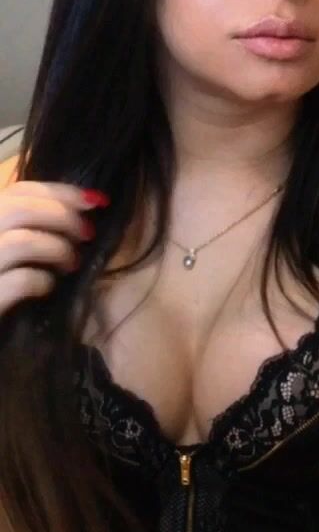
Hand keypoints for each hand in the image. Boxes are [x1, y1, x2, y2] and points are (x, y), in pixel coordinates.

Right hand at [0, 176, 107, 319]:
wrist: (1, 342)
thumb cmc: (3, 280)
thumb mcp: (10, 245)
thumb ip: (31, 225)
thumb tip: (79, 210)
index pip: (20, 190)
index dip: (62, 192)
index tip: (96, 200)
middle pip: (19, 209)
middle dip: (63, 217)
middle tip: (88, 234)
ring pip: (22, 241)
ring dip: (57, 249)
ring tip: (72, 263)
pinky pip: (20, 281)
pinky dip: (43, 280)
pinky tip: (48, 286)